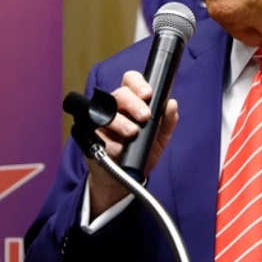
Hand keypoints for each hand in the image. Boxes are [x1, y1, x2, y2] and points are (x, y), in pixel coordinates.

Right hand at [86, 70, 178, 213]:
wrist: (122, 180)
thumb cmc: (140, 154)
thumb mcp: (158, 139)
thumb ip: (167, 122)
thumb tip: (172, 104)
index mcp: (131, 103)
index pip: (131, 81)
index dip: (138, 84)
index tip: (148, 94)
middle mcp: (115, 108)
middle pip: (119, 94)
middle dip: (134, 104)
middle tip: (145, 116)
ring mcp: (100, 122)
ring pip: (106, 112)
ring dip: (121, 122)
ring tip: (132, 133)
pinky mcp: (89, 136)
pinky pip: (96, 133)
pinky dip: (109, 141)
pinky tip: (119, 149)